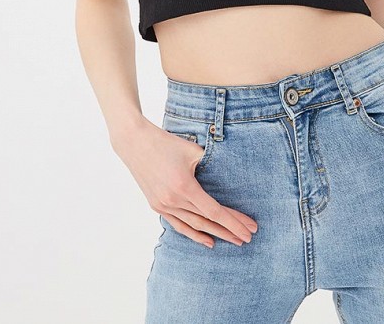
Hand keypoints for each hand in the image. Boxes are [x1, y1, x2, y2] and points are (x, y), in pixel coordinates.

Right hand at [112, 117, 258, 247]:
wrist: (134, 142)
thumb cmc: (165, 142)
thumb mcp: (192, 150)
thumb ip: (211, 164)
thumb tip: (229, 173)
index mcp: (184, 186)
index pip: (214, 211)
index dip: (233, 221)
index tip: (249, 229)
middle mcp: (173, 200)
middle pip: (207, 221)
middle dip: (230, 230)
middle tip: (248, 237)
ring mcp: (163, 205)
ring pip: (194, 226)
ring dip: (215, 234)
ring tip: (234, 241)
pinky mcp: (156, 205)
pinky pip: (179, 225)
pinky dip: (194, 234)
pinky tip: (208, 241)